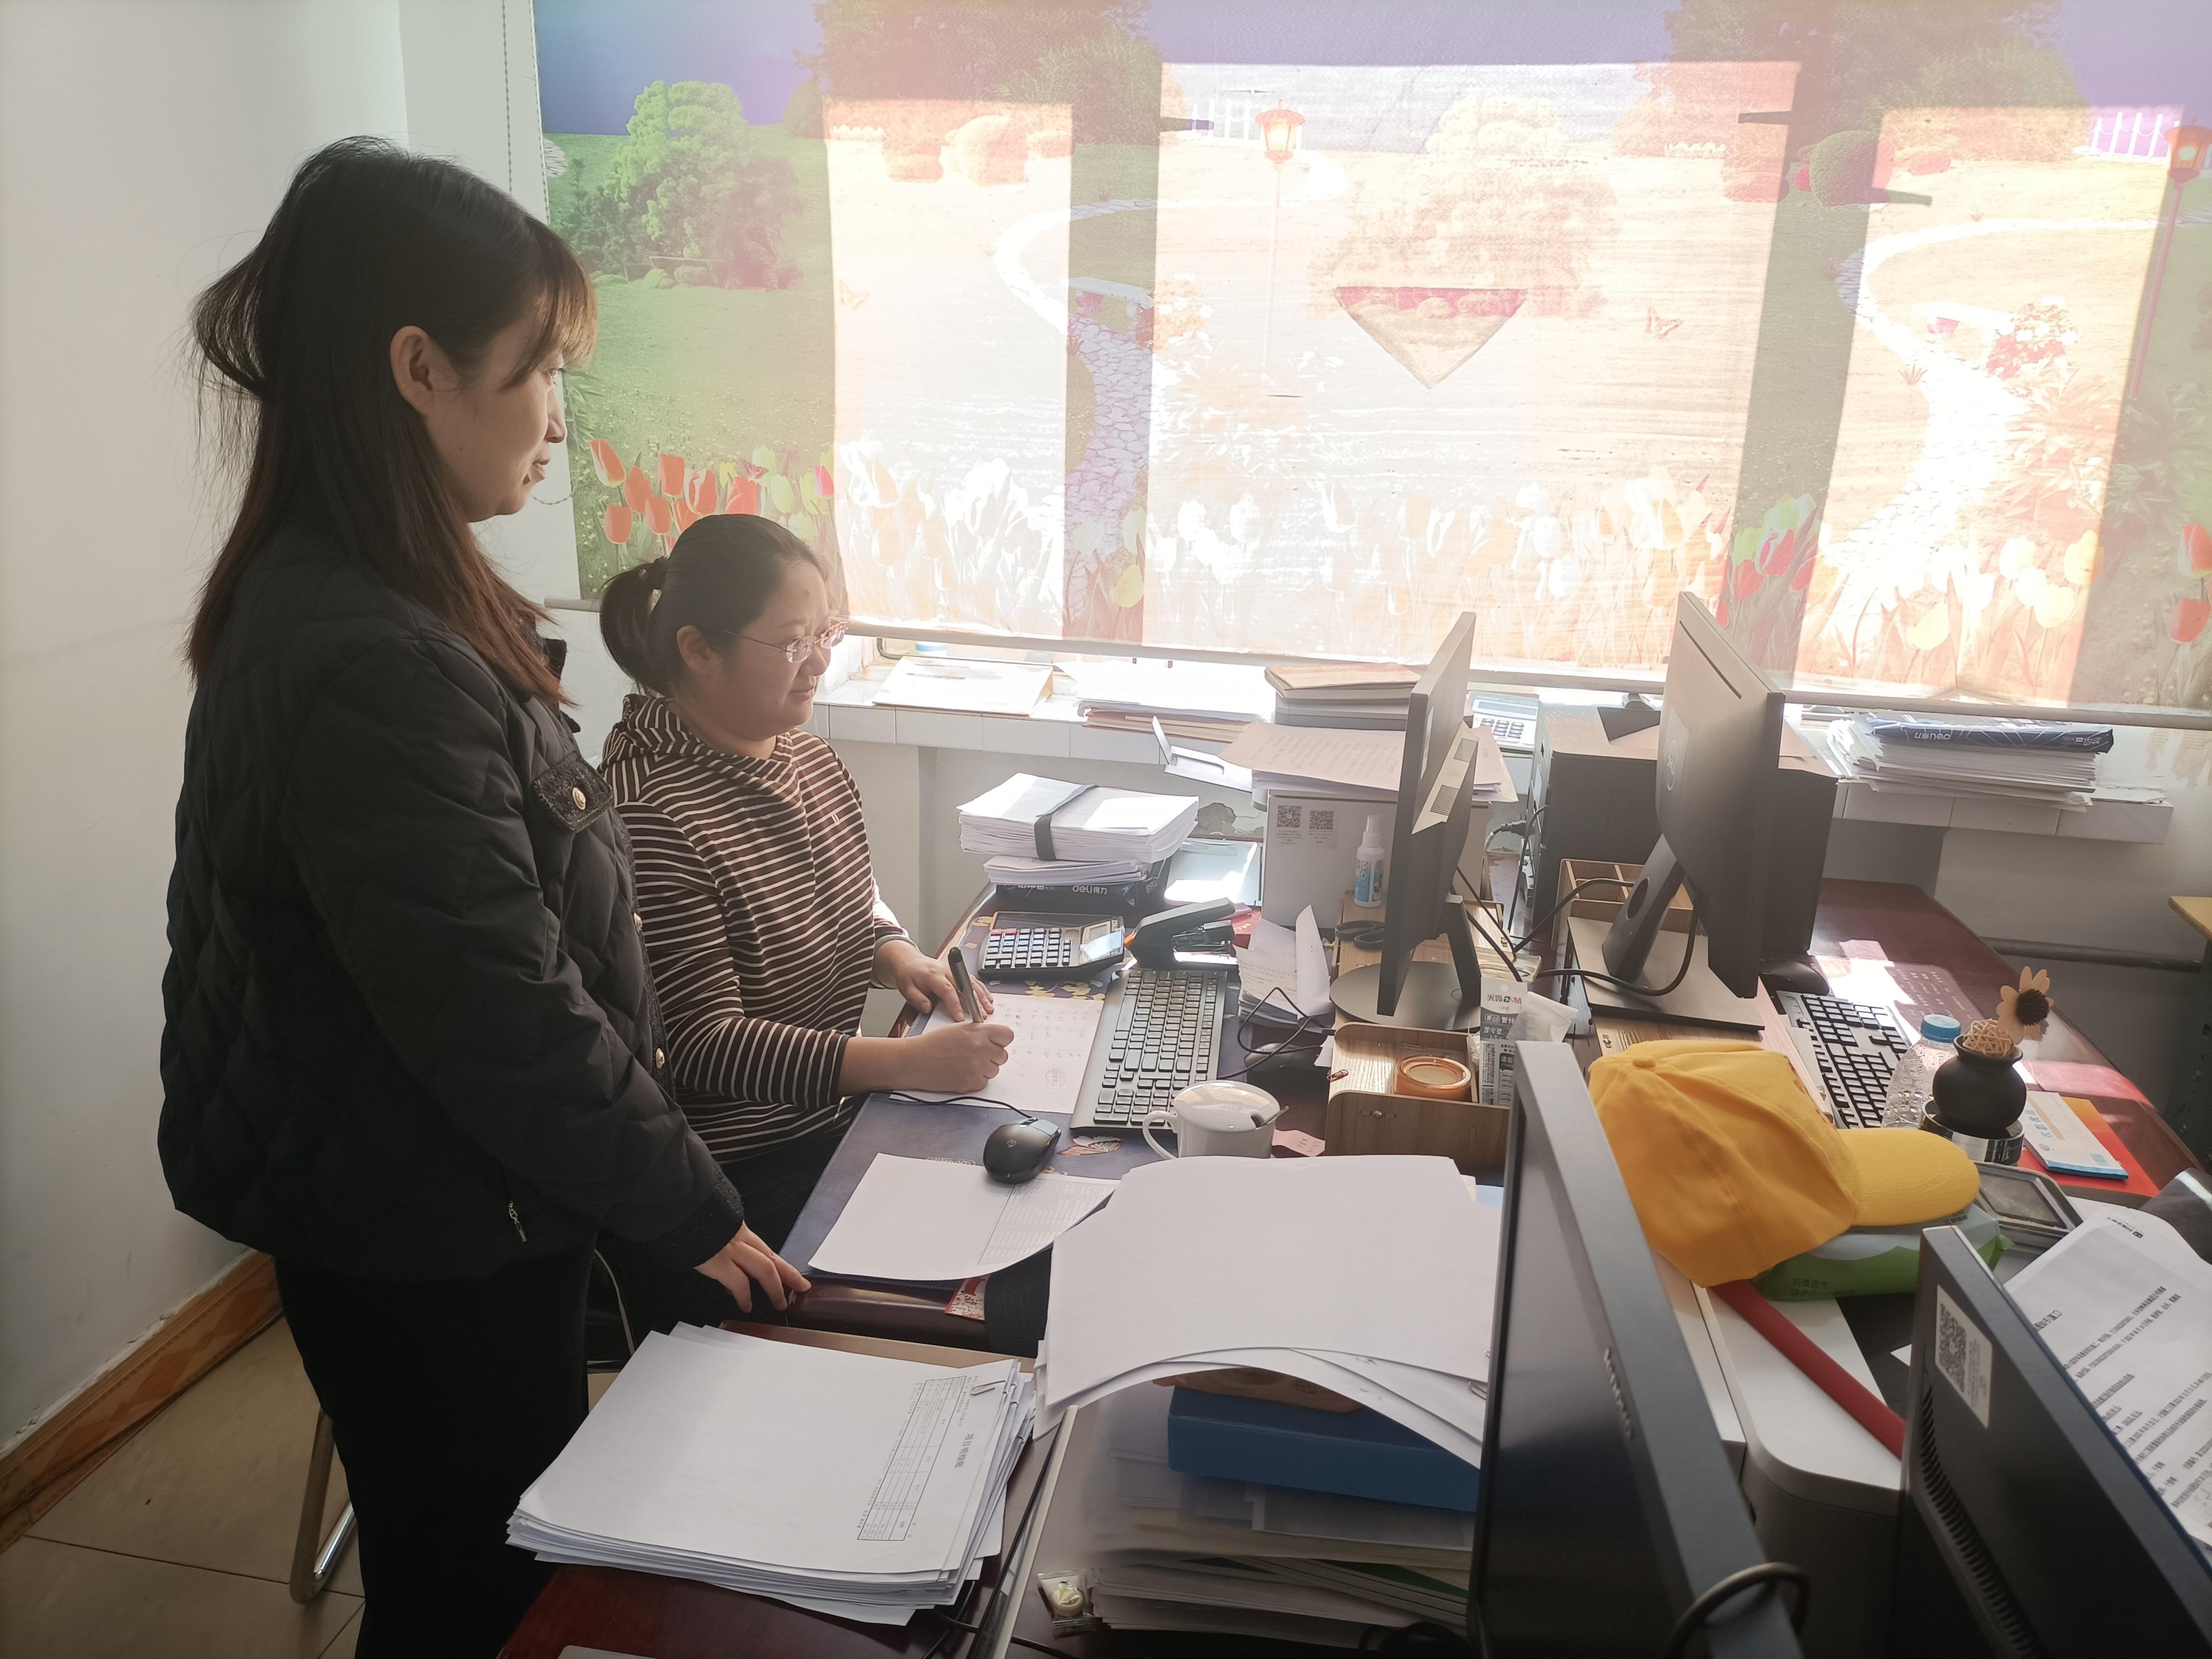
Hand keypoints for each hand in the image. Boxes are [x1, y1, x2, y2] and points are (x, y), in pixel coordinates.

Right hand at [692, 1223, 810, 1314]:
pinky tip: (746, 1306)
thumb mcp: (712, 1222)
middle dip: (789, 1274)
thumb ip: (721, 1240)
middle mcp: (740, 1237)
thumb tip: (724, 1266)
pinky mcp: (719, 1262)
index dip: (778, 1262)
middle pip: (772, 1257)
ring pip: (765, 1269)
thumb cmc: (691, 1214)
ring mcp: (732, 1249)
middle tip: (801, 1286)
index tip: (787, 1274)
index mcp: (738, 1228)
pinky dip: (744, 1296)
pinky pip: (739, 1283)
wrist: (679, 1207)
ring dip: (775, 1288)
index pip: (764, 1248)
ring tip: (780, 1303)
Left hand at [876, 938, 992, 1018]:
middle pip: (965, 987)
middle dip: (975, 1002)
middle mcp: (946, 971)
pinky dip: (982, 989)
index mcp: (933, 975)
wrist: (909, 960)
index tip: (961, 1018)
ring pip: (972, 983)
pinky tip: (988, 998)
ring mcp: (953, 971)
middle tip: (982, 1016)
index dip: (955, 1005)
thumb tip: (927, 1009)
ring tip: (989, 1008)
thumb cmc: (908, 974)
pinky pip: (973, 980)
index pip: (947, 991)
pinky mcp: (957, 972)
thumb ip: (916, 999)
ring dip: (982, 996)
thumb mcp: (906, 988)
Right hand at [907, 1019, 1013, 1094]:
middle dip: (992, 1056)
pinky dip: (975, 1079)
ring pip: (994, 1070)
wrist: (917, 1061)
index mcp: (979, 1032)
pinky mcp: (973, 1082)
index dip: (1001, 1040)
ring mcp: (978, 1067)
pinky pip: (984, 1082)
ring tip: (964, 1063)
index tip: (995, 1042)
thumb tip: (994, 1039)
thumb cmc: (934, 1044)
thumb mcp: (959, 1029)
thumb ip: (980, 1032)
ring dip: (984, 1068)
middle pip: (1003, 1055)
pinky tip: (961, 1072)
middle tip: (975, 1054)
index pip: (1008, 1035)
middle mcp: (982, 1048)